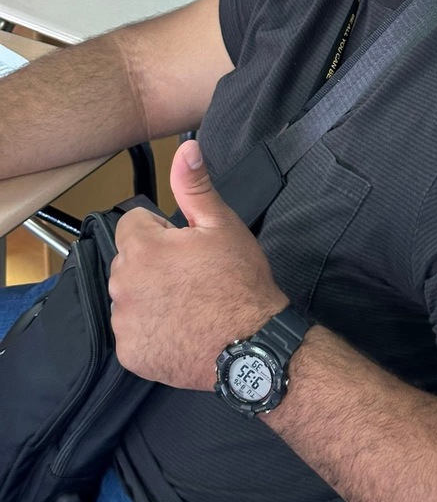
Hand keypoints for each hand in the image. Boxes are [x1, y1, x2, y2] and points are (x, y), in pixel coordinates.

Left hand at [109, 139, 287, 388]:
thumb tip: (185, 148)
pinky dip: (151, 329)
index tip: (188, 246)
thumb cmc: (239, 281)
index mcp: (142, 248)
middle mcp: (122, 285)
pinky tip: (181, 328)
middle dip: (153, 262)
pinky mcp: (130, 353)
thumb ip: (195, 186)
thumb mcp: (222, 225)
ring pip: (129, 295)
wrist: (251, 345)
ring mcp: (124, 323)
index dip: (163, 230)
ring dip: (149, 295)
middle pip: (130, 259)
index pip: (133, 223)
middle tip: (192, 275)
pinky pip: (133, 330)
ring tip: (188, 303)